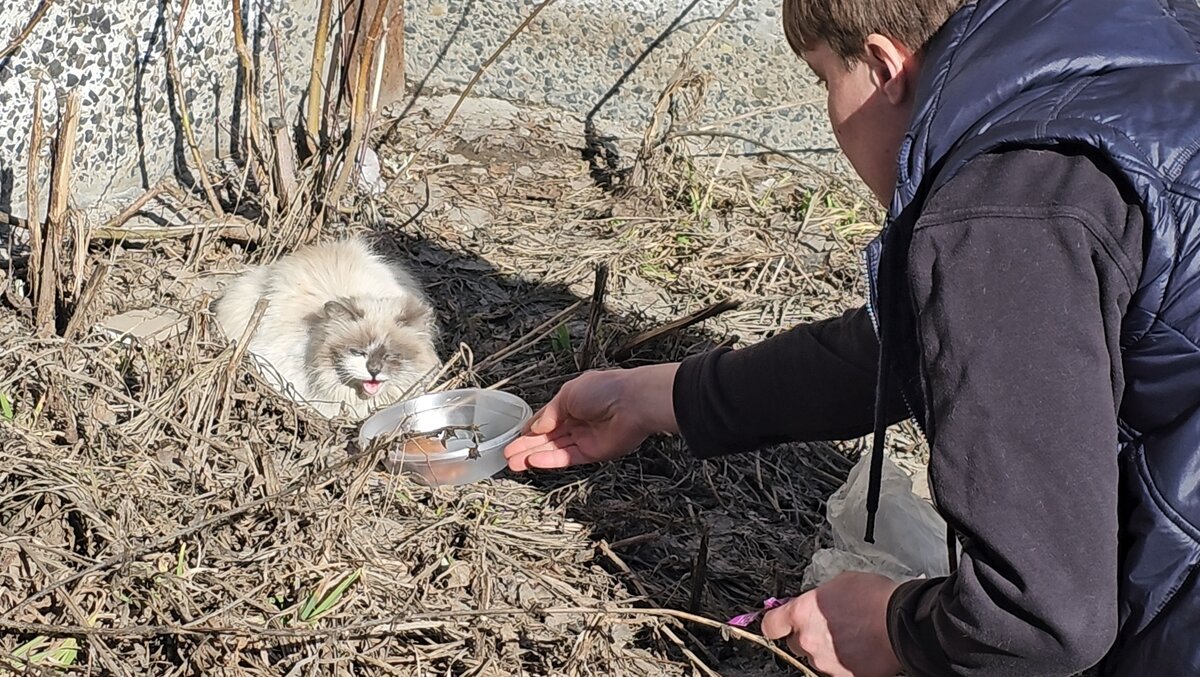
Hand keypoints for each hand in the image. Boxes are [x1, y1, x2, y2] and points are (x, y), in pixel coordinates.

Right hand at [504, 363, 679, 470]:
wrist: (632, 403)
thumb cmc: (605, 389)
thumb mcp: (568, 393)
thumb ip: (550, 412)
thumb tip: (536, 426)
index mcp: (573, 402)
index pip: (546, 418)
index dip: (530, 428)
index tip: (513, 437)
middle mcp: (578, 421)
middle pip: (547, 437)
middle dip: (526, 446)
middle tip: (507, 455)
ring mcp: (585, 438)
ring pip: (554, 449)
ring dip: (533, 455)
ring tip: (513, 462)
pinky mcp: (593, 453)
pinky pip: (567, 458)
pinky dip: (549, 460)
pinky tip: (533, 462)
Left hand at [761, 571, 902, 676]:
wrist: (902, 622)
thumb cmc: (874, 598)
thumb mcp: (839, 582)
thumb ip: (817, 597)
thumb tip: (814, 602)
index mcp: (802, 613)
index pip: (770, 625)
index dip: (775, 623)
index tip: (779, 622)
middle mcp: (808, 640)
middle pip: (794, 643)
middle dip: (806, 635)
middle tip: (827, 626)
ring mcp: (825, 663)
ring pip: (817, 658)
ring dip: (827, 650)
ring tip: (850, 637)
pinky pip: (836, 671)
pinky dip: (844, 663)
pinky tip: (859, 650)